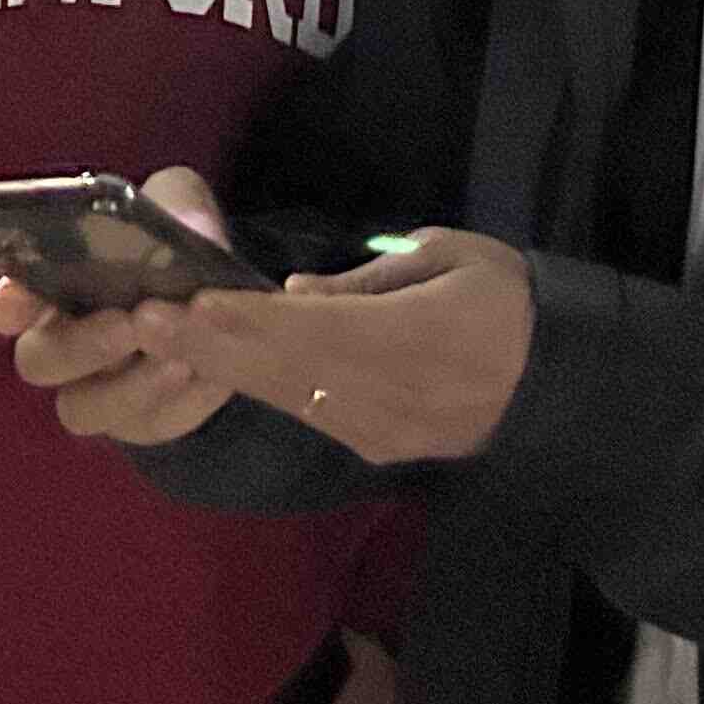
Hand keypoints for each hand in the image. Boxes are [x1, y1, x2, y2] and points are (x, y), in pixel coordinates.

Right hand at [0, 165, 241, 446]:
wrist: (222, 293)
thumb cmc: (174, 243)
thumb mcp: (179, 205)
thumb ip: (178, 205)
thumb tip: (190, 232)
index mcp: (50, 286)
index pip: (8, 302)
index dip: (10, 304)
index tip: (23, 302)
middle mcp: (59, 344)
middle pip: (38, 362)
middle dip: (82, 345)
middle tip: (131, 323)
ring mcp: (95, 390)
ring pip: (82, 409)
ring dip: (130, 387)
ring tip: (180, 359)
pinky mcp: (141, 420)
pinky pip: (149, 426)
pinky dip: (181, 404)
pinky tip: (211, 376)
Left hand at [140, 225, 536, 467]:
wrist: (560, 386)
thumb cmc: (507, 302)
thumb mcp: (450, 258)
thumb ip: (369, 279)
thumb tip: (294, 297)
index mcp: (409, 339)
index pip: (310, 331)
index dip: (244, 321)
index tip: (188, 303)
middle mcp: (384, 394)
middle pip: (282, 370)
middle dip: (208, 346)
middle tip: (143, 321)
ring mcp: (377, 429)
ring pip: (285, 398)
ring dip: (220, 371)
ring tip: (160, 343)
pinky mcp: (374, 445)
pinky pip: (306, 414)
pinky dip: (257, 389)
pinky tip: (214, 369)